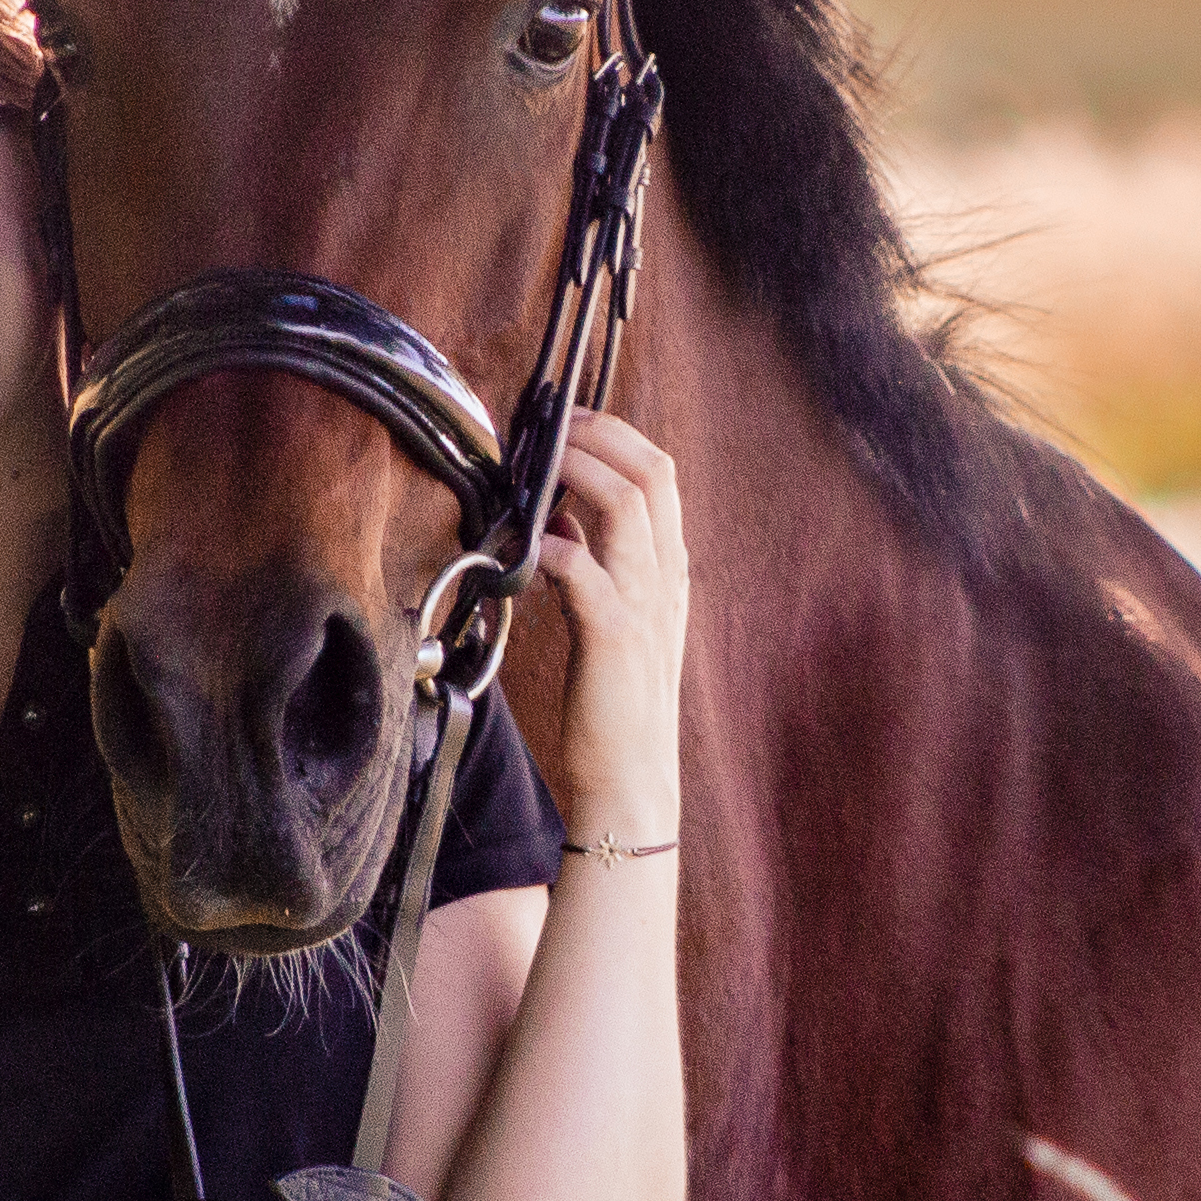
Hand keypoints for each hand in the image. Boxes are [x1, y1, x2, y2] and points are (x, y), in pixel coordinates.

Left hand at [535, 408, 686, 838]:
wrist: (632, 779)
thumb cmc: (614, 703)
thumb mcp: (612, 620)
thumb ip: (595, 566)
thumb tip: (559, 518)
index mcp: (667, 570)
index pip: (659, 474)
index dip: (615, 435)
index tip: (569, 421)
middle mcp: (665, 579)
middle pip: (651, 472)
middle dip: (600, 434)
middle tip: (551, 422)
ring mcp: (646, 606)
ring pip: (629, 506)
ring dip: (580, 470)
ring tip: (538, 461)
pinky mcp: (615, 639)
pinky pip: (591, 574)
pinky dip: (560, 547)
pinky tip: (533, 545)